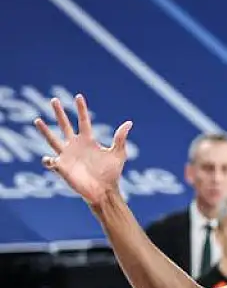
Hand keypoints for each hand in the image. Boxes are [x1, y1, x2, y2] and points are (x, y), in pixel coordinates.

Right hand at [34, 94, 131, 208]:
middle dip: (59, 113)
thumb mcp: (118, 154)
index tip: (78, 96)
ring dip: (44, 130)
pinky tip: (51, 160)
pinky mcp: (62, 167)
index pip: (83, 121)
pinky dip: (48, 160)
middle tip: (54, 99)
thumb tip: (129, 122)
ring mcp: (67, 155)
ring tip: (37, 120)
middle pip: (65, 125)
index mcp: (88, 140)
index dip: (81, 109)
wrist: (104, 191)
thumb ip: (120, 138)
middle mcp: (75, 145)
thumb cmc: (112, 174)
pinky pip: (50, 162)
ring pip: (52, 139)